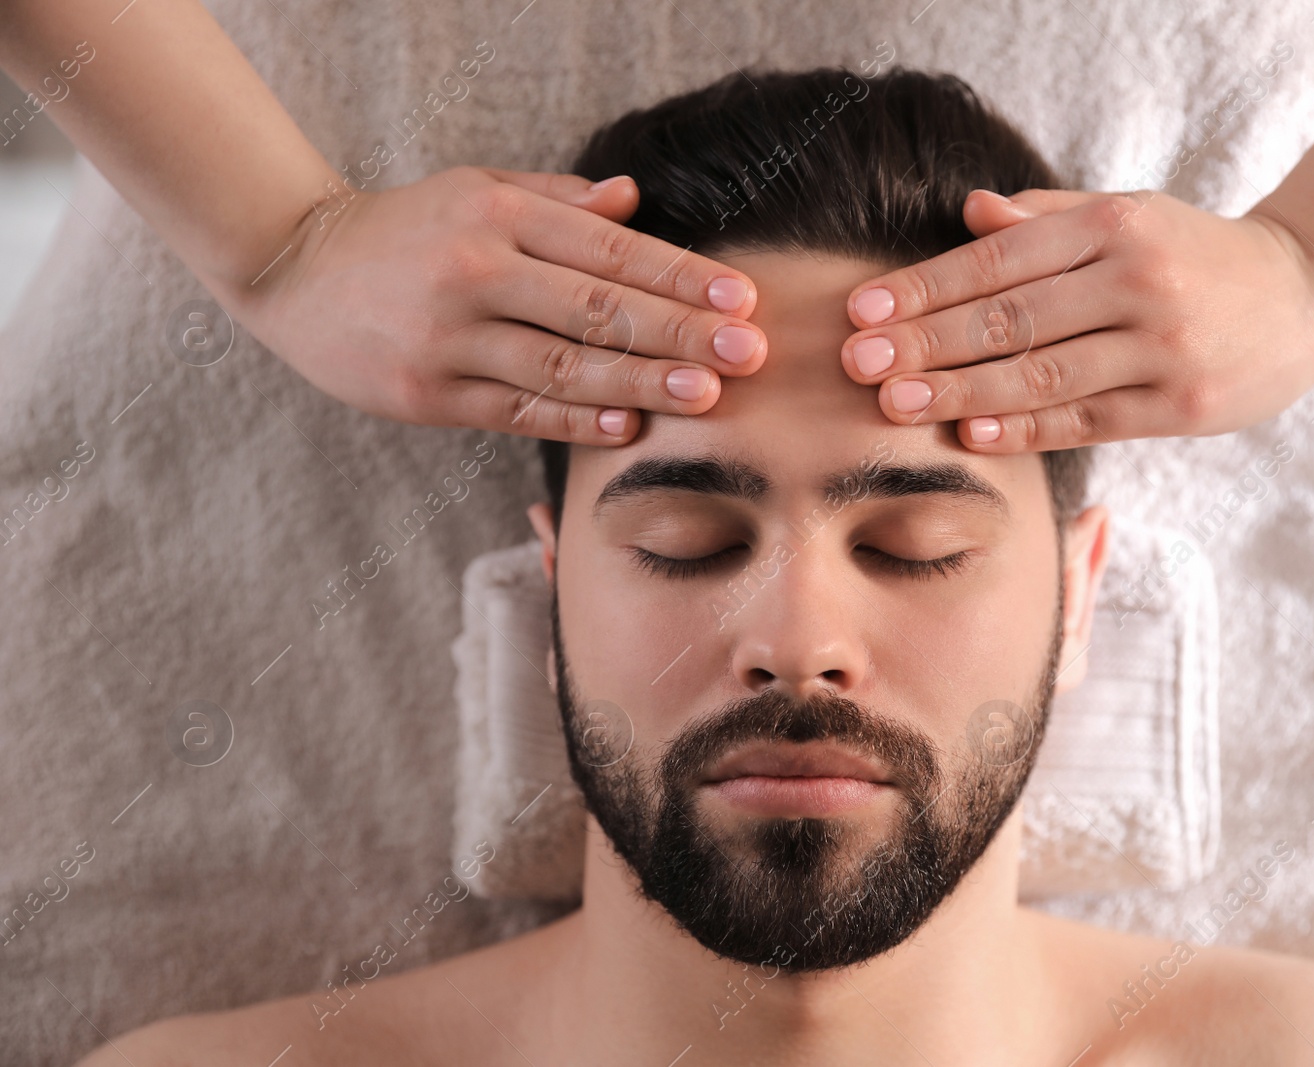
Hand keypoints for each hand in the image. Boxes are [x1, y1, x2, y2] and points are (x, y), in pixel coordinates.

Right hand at [211, 167, 767, 443]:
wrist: (293, 271)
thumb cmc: (405, 228)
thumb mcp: (476, 188)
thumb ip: (558, 198)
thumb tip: (635, 199)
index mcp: (496, 213)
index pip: (607, 248)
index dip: (679, 276)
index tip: (740, 299)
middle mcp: (475, 270)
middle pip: (596, 308)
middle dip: (680, 333)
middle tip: (748, 354)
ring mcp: (450, 337)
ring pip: (561, 366)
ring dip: (639, 383)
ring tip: (705, 396)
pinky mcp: (428, 393)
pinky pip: (515, 410)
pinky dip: (572, 420)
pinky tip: (625, 426)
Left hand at [838, 187, 1313, 449]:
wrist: (1307, 293)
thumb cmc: (1194, 253)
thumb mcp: (1128, 215)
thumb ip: (1048, 218)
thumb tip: (970, 214)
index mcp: (1113, 226)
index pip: (1000, 259)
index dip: (927, 286)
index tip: (865, 308)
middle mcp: (1136, 281)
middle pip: (1011, 317)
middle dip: (926, 342)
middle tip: (859, 363)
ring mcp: (1161, 346)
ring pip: (1044, 373)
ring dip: (962, 390)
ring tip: (895, 403)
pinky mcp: (1181, 405)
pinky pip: (1087, 419)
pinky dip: (1026, 428)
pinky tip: (971, 434)